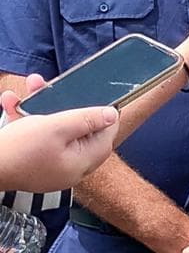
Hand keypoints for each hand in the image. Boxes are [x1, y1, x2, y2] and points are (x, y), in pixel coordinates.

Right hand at [0, 75, 119, 192]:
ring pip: (55, 129)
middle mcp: (70, 166)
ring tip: (32, 86)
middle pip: (79, 128)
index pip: (106, 134)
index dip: (103, 113)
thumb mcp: (57, 127)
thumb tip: (112, 114)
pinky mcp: (33, 162)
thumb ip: (87, 119)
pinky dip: (27, 120)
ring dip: (42, 107)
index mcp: (82, 161)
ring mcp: (51, 165)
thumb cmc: (18, 150)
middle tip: (53, 86)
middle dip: (65, 103)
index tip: (95, 95)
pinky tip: (12, 103)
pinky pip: (37, 137)